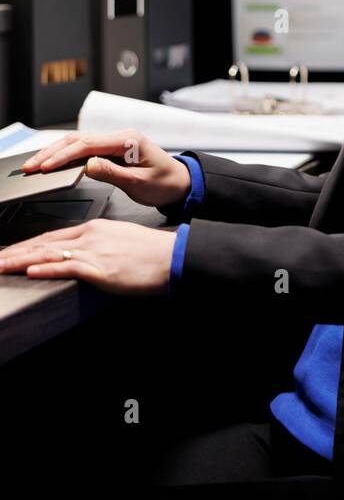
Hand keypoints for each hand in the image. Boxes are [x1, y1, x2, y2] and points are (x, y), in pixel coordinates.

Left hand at [0, 220, 174, 294]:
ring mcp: (94, 251)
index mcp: (94, 228)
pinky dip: (46, 268)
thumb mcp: (119, 240)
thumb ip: (98, 245)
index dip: (27, 245)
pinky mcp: (100, 269)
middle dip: (15, 252)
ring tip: (0, 265)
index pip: (52, 236)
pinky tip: (30, 271)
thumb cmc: (150, 252)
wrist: (171, 256)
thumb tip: (82, 255)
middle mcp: (90, 236)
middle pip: (44, 243)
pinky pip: (67, 267)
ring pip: (48, 254)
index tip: (10, 251)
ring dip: (19, 261)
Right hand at [19, 129, 191, 210]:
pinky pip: (86, 149)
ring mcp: (116, 142)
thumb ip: (112, 173)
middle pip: (79, 139)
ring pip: (79, 142)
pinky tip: (53, 162)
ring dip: (56, 152)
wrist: (180, 183)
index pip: (88, 144)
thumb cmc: (165, 183)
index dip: (63, 155)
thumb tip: (87, 165)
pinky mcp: (113, 150)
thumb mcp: (139, 183)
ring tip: (35, 164)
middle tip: (31, 165)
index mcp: (128, 140)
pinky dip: (67, 155)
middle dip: (52, 152)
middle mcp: (121, 137)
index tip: (45, 166)